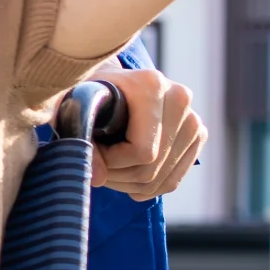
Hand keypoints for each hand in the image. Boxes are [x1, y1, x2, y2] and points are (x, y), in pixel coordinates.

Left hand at [90, 67, 205, 199]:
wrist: (108, 83)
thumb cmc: (86, 93)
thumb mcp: (72, 107)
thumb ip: (78, 138)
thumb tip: (97, 178)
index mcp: (151, 85)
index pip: (142, 150)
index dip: (111, 162)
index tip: (89, 152)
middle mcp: (179, 98)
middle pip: (153, 167)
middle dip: (117, 176)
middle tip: (95, 165)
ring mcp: (192, 118)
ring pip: (162, 178)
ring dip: (129, 184)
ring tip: (106, 169)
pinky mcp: (197, 135)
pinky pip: (172, 181)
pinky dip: (146, 187)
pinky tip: (125, 175)